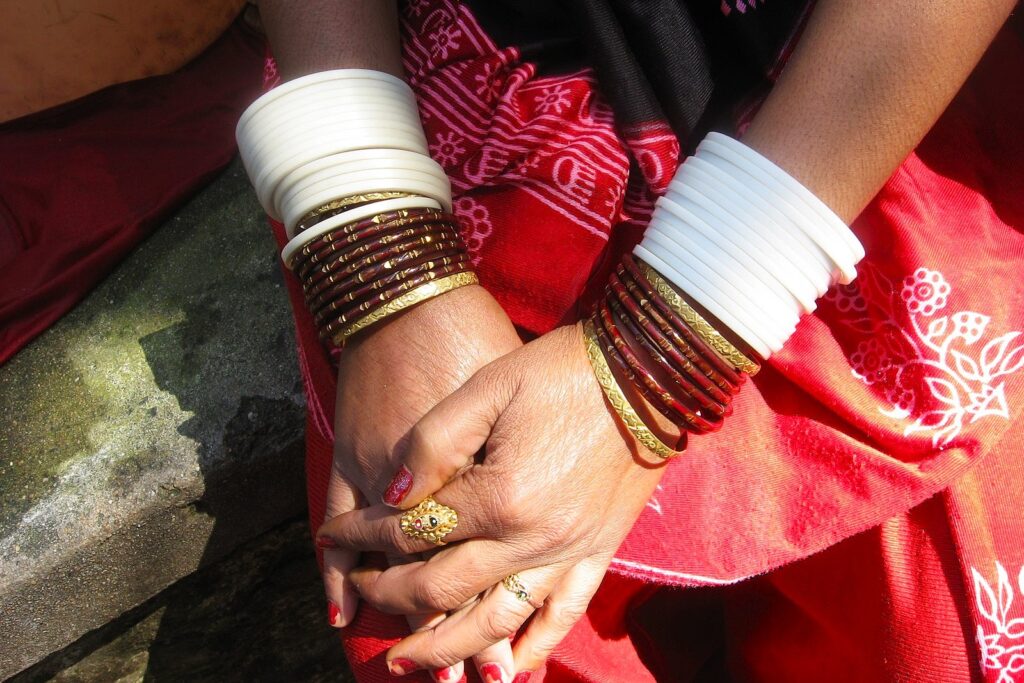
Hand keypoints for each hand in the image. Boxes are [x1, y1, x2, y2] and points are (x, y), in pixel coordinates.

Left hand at [318, 324, 667, 677]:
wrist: (645, 375)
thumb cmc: (561, 371)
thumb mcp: (489, 386)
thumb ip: (433, 442)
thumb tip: (392, 495)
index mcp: (498, 495)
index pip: (411, 531)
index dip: (363, 536)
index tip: (330, 534)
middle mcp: (531, 539)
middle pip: (442, 589)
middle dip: (390, 595)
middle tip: (360, 592)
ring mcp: (568, 553)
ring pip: (495, 623)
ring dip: (445, 649)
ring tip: (407, 664)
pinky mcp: (598, 554)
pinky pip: (561, 617)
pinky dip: (531, 649)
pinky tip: (504, 671)